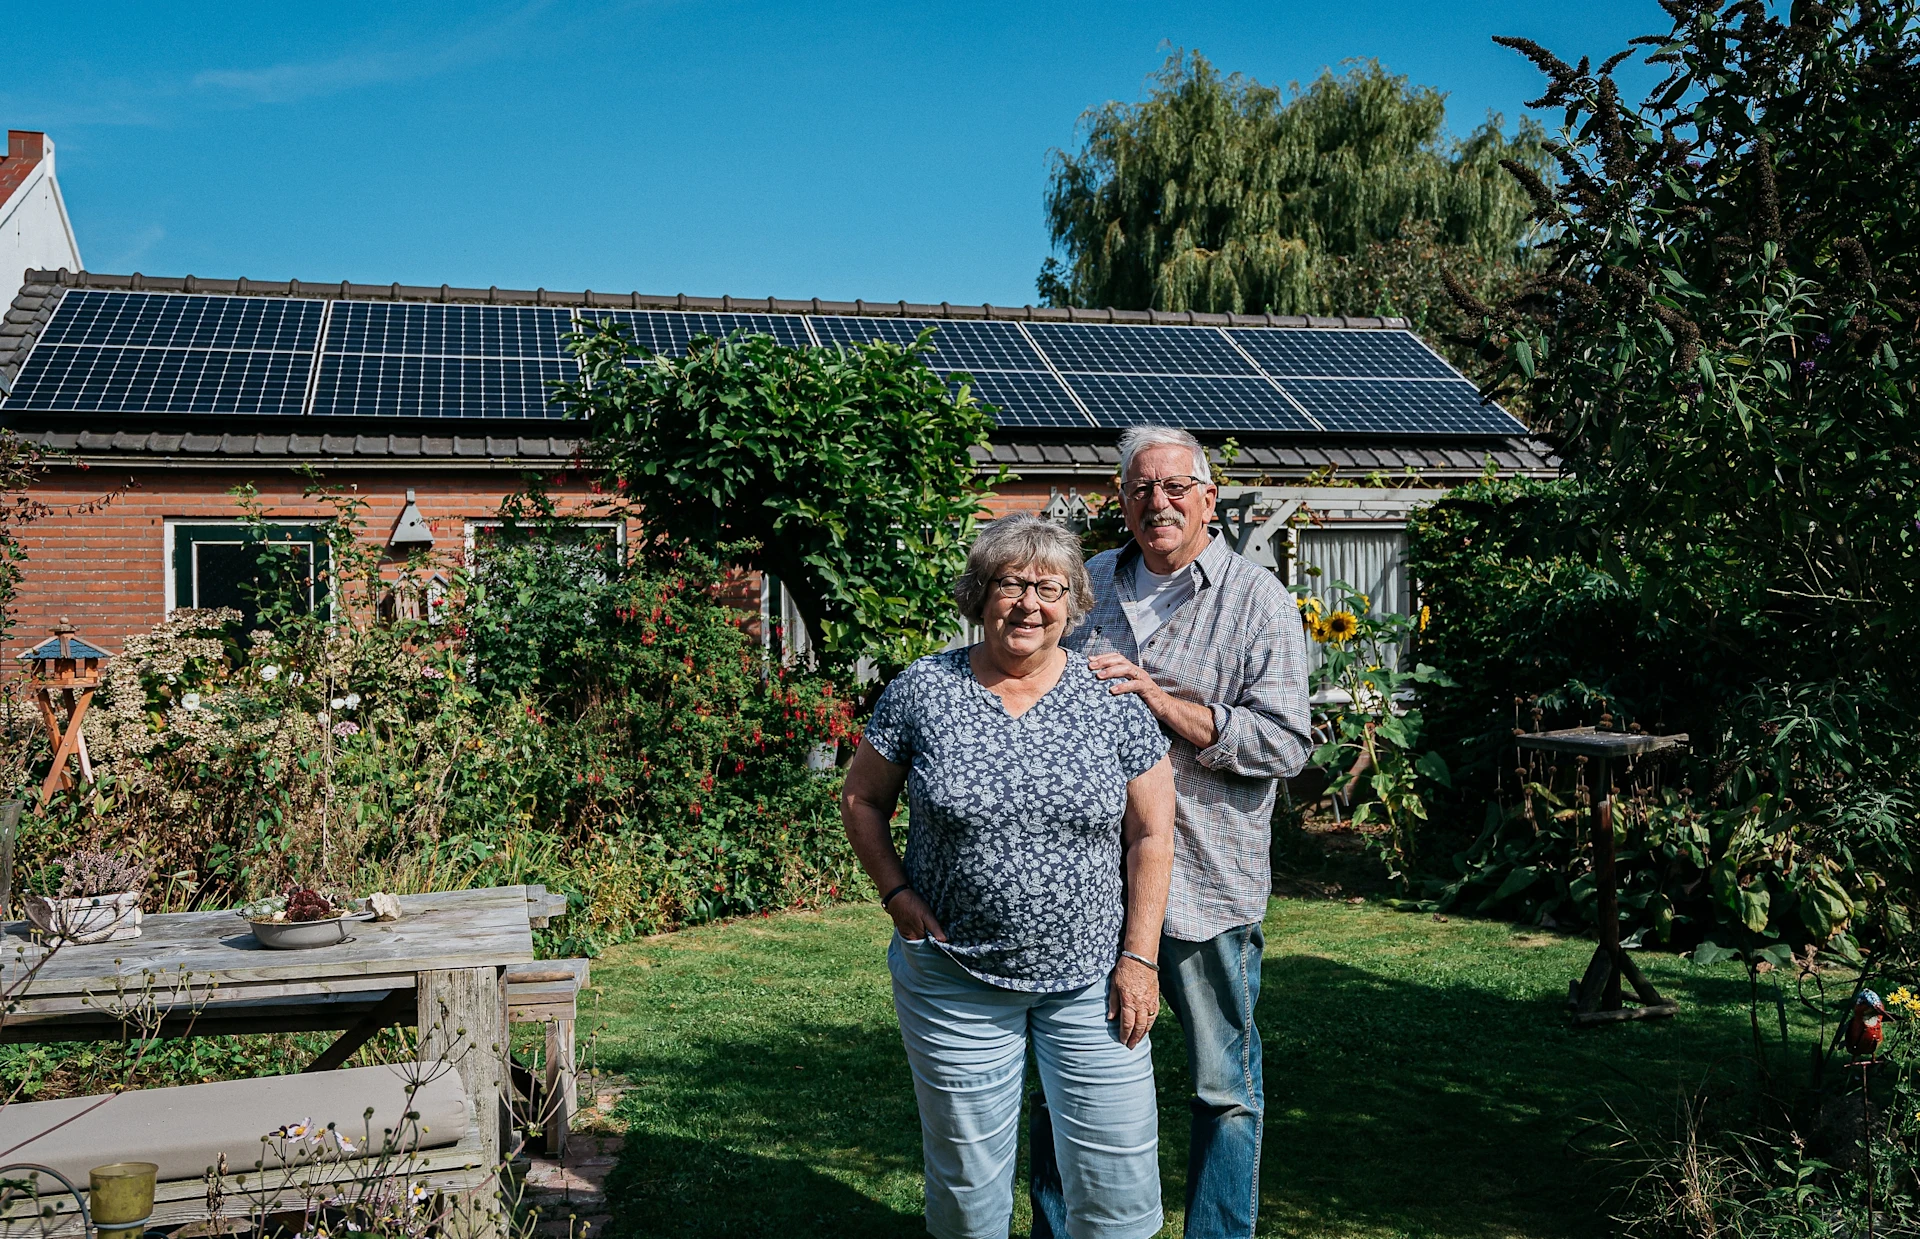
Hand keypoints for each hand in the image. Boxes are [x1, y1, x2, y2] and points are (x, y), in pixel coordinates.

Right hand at [888, 890, 947, 942]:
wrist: (896, 895)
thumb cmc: (912, 904)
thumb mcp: (926, 915)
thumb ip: (934, 928)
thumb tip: (944, 940)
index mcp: (916, 938)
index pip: (928, 947)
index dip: (936, 944)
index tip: (944, 940)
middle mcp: (909, 939)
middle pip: (923, 944)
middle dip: (931, 941)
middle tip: (939, 934)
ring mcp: (905, 934)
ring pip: (918, 939)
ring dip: (925, 936)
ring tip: (931, 930)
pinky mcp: (903, 929)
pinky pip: (914, 934)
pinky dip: (919, 932)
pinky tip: (923, 926)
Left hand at [1088, 653, 1218, 748]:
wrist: (1163, 707)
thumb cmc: (1143, 698)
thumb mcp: (1128, 689)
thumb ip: (1117, 683)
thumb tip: (1099, 681)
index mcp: (1131, 669)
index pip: (1116, 657)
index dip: (1103, 657)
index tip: (1089, 660)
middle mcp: (1136, 671)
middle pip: (1119, 660)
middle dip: (1104, 661)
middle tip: (1090, 667)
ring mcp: (1142, 679)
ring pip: (1126, 669)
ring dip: (1111, 671)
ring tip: (1099, 676)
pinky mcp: (1147, 689)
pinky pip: (1134, 685)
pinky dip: (1123, 686)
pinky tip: (1113, 690)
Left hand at [1107, 955, 1159, 1048]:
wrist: (1141, 958)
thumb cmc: (1125, 970)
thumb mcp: (1114, 985)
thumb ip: (1113, 1003)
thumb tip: (1111, 1018)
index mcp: (1129, 1002)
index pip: (1127, 1024)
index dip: (1125, 1035)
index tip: (1122, 1041)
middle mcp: (1141, 1004)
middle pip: (1139, 1027)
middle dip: (1135, 1038)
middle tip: (1131, 1046)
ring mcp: (1150, 1002)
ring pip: (1149, 1022)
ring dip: (1143, 1033)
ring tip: (1139, 1039)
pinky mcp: (1156, 998)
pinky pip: (1155, 1014)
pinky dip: (1151, 1023)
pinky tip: (1147, 1027)